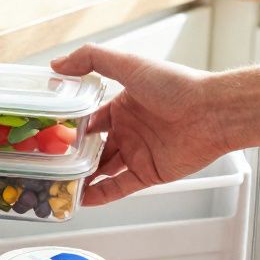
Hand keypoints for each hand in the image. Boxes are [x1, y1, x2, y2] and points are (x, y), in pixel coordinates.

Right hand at [51, 45, 232, 205]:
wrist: (213, 113)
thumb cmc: (176, 86)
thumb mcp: (130, 65)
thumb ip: (93, 59)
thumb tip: (58, 64)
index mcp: (122, 106)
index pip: (88, 120)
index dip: (69, 129)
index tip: (46, 136)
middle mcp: (129, 130)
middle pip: (93, 149)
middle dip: (72, 158)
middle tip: (47, 166)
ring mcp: (138, 153)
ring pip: (102, 171)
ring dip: (82, 179)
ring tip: (58, 186)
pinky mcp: (149, 174)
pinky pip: (119, 188)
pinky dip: (101, 195)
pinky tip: (82, 200)